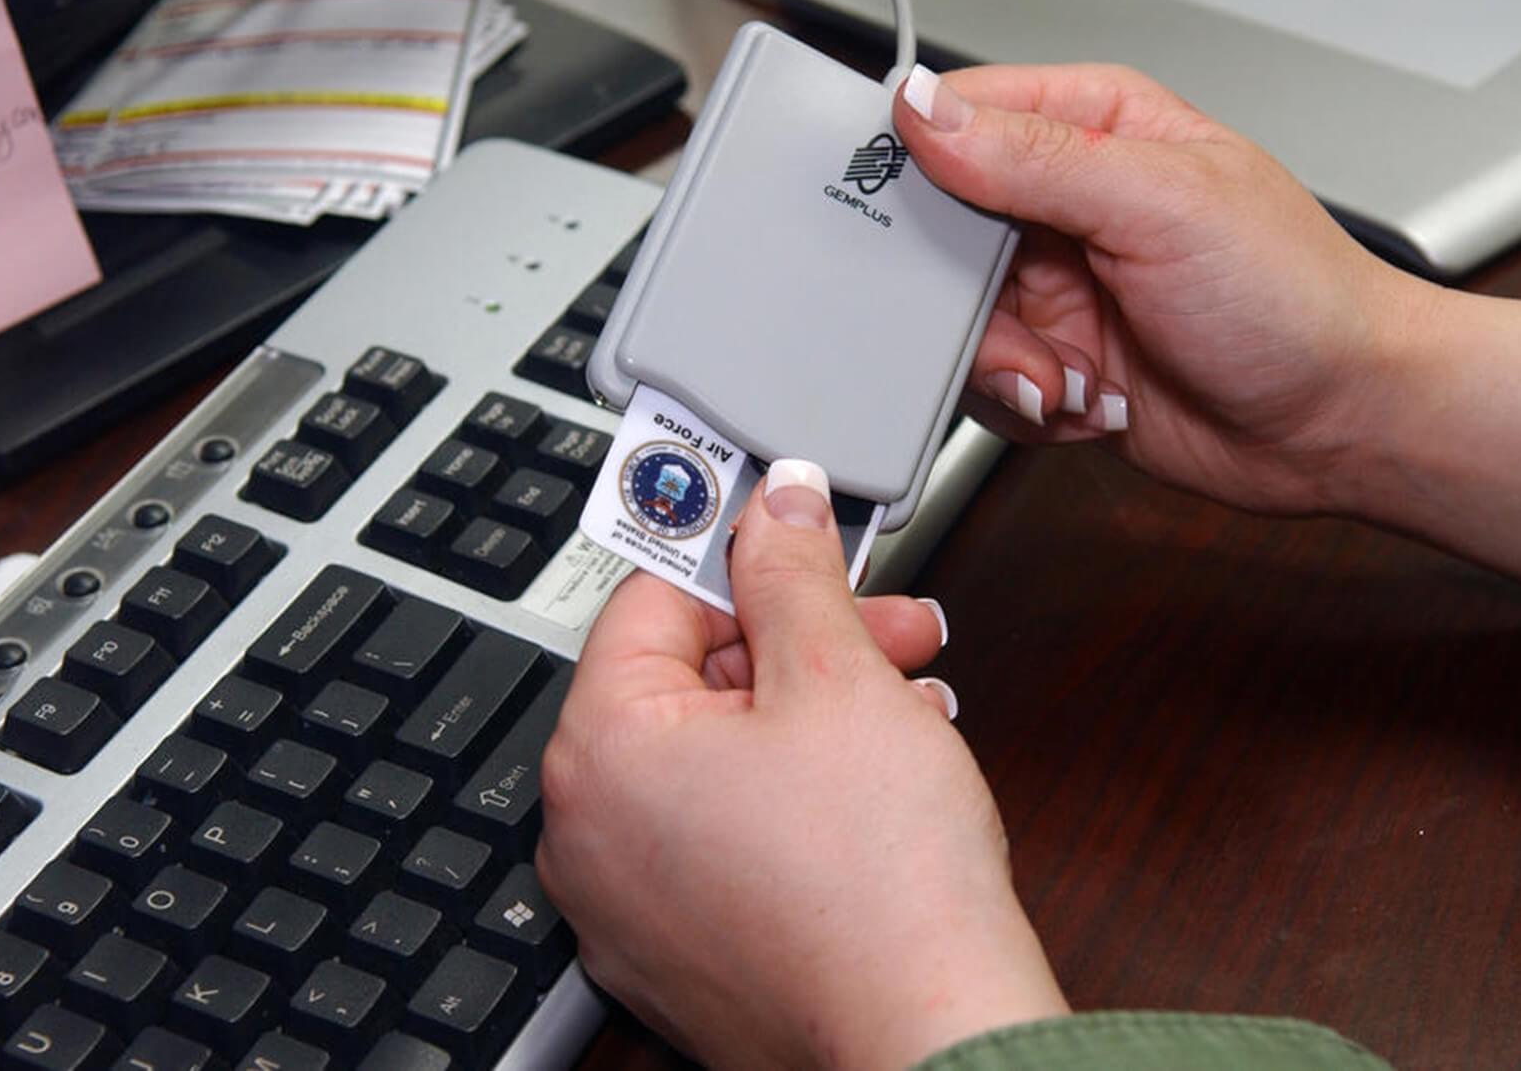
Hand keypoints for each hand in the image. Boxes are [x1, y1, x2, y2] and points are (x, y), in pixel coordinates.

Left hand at [536, 461, 1068, 1069]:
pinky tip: (880, 780)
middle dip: (805, 642)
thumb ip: (792, 569)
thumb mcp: (838, 676)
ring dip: (817, 713)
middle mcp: (589, 836)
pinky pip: (726, 835)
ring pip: (719, 760)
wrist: (930, 1038)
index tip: (800, 536)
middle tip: (890, 629)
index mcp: (599, 752)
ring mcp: (631, 906)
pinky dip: (796, 795)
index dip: (747, 557)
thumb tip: (770, 504)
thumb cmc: (880, 883)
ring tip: (910, 707)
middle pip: (692, 683)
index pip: (654, 600)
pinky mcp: (682, 954)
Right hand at [895, 63, 1520, 585]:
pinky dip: (1028, 405)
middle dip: (964, 297)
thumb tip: (927, 111)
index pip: (960, 117)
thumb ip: (1035, 157)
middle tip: (1014, 320)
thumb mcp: (1161, 204)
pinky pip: (986, 386)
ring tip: (1072, 375)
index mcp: (1095, 129)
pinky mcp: (1059, 364)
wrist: (1340, 424)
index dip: (915, 163)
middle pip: (938, 233)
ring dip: (1006, 363)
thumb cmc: (1296, 298)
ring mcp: (1061, 290)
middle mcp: (1068, 206)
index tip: (912, 219)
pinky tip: (1089, 401)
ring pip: (956, 322)